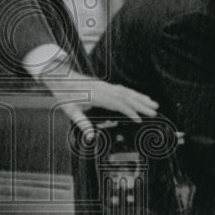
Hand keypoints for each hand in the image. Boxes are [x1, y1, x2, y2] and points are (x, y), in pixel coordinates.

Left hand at [40, 71, 157, 140]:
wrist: (59, 77)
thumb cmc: (64, 94)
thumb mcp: (70, 111)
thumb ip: (82, 124)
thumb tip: (91, 137)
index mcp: (96, 96)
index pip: (117, 104)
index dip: (129, 111)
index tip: (139, 119)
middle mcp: (103, 89)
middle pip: (126, 96)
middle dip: (141, 104)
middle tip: (155, 111)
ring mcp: (105, 85)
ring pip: (126, 91)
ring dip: (140, 97)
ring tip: (153, 103)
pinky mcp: (104, 84)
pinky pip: (122, 88)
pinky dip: (132, 93)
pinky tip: (139, 97)